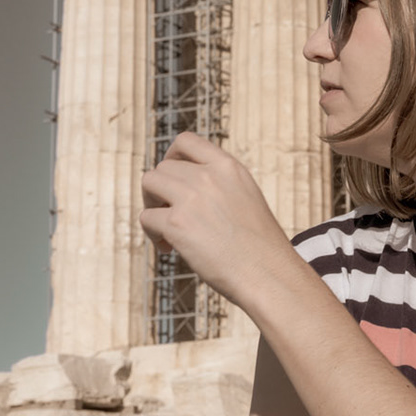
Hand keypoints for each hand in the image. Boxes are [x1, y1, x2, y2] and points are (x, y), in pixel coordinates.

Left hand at [140, 132, 299, 310]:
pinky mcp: (177, 223)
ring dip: (151, 205)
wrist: (268, 274)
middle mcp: (209, 176)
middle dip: (161, 190)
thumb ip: (219, 186)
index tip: (173, 177)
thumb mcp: (247, 199)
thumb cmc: (260, 247)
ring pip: (149, 183)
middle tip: (171, 215)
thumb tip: (182, 187)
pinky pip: (146, 217)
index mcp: (229, 167)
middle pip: (163, 167)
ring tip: (165, 229)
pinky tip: (168, 248)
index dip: (172, 156)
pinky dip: (152, 233)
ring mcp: (191, 198)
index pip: (187, 141)